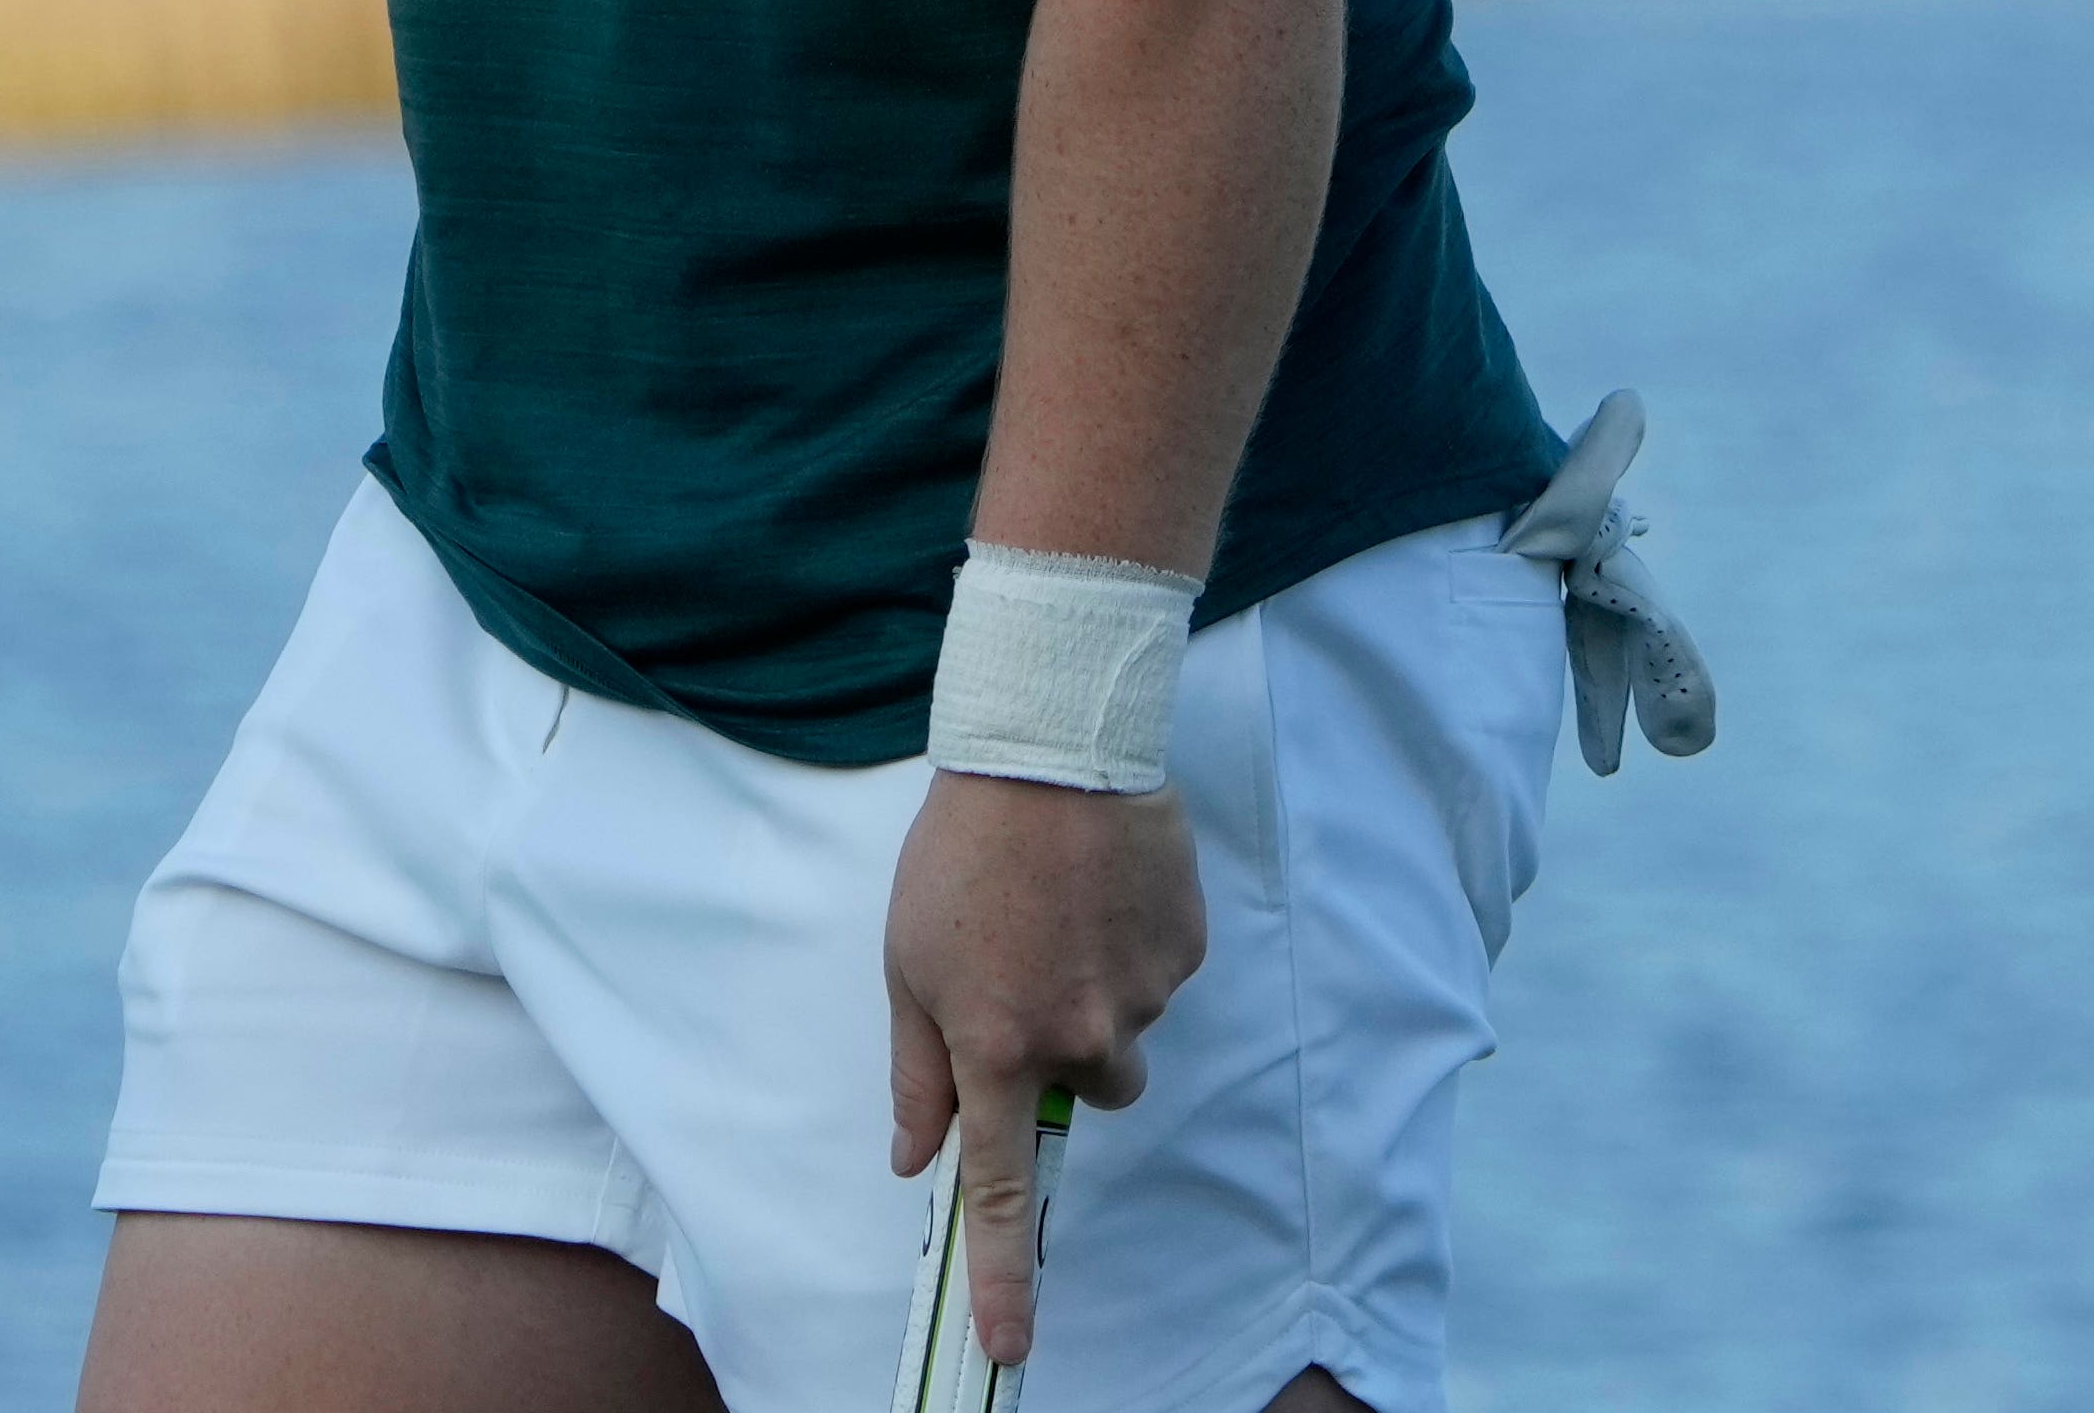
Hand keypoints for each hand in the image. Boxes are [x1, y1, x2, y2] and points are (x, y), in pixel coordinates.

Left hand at [884, 772, 1203, 1368]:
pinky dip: (1131, 948)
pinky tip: (1101, 889)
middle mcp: (1078, 1039)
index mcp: (997, 1046)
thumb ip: (917, 1071)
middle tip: (1029, 971)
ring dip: (1096, 994)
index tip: (1009, 1344)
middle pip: (1089, 1095)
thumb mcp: (908, 962)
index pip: (1003, 1189)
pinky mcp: (1186, 953)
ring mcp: (1142, 998)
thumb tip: (916, 1157)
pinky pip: (1160, 979)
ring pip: (1125, 1033)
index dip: (1007, 1275)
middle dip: (1065, 1054)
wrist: (1051, 749)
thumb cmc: (961, 852)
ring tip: (1060, 911)